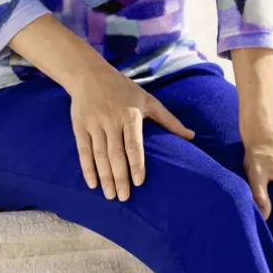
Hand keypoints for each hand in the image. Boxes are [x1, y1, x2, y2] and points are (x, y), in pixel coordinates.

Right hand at [68, 64, 194, 199]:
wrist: (90, 74)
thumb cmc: (123, 89)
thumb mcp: (148, 100)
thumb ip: (169, 120)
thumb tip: (192, 136)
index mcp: (130, 115)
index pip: (134, 145)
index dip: (136, 165)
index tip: (139, 182)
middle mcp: (111, 120)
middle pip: (116, 154)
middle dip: (120, 178)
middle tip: (124, 197)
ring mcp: (94, 124)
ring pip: (99, 156)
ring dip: (105, 177)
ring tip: (111, 195)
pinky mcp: (79, 126)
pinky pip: (83, 151)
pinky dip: (87, 169)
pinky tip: (92, 184)